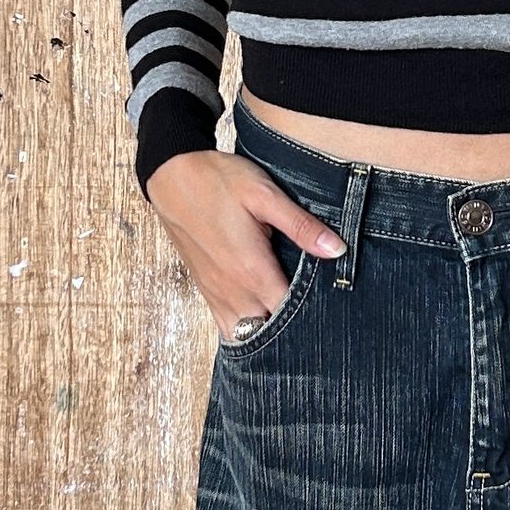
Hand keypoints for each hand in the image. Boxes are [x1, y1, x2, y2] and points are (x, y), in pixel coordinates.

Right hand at [145, 148, 345, 341]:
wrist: (171, 175)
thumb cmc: (217, 180)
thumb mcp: (265, 195)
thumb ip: (301, 226)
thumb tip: (338, 250)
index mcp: (253, 271)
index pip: (289, 315)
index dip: (313, 316)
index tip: (331, 308)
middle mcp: (233, 291)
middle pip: (269, 331)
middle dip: (292, 330)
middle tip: (315, 316)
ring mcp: (216, 294)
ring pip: (247, 334)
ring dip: (268, 331)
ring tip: (290, 319)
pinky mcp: (206, 290)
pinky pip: (227, 326)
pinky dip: (246, 328)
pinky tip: (261, 315)